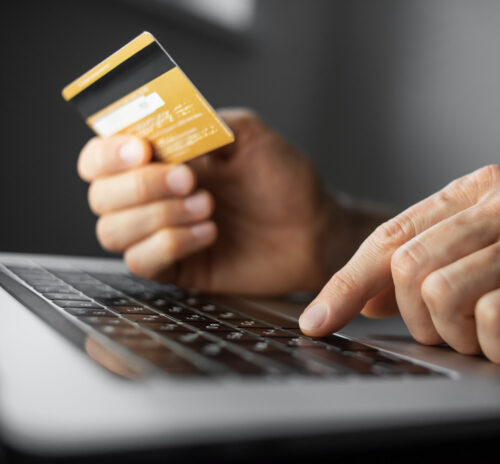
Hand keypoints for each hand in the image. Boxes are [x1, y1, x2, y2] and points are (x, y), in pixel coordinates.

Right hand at [78, 109, 343, 293]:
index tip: (142, 150)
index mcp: (162, 158)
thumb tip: (156, 124)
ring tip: (208, 208)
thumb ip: (201, 122)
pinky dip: (170, 244)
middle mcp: (153, 196)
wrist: (314, 227)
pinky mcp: (177, 268)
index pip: (101, 156)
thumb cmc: (284, 180)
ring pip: (112, 231)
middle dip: (141, 185)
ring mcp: (161, 233)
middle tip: (190, 181)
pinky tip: (209, 234)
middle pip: (100, 195)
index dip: (108, 153)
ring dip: (157, 216)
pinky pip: (141, 262)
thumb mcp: (247, 134)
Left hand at [300, 165, 499, 366]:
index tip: (319, 320)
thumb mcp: (487, 258)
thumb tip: (360, 295)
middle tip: (457, 332)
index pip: (391, 234)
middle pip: (408, 267)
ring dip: (462, 337)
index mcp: (481, 188)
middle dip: (419, 319)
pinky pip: (495, 322)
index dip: (347, 282)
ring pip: (443, 296)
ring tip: (497, 336)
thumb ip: (428, 264)